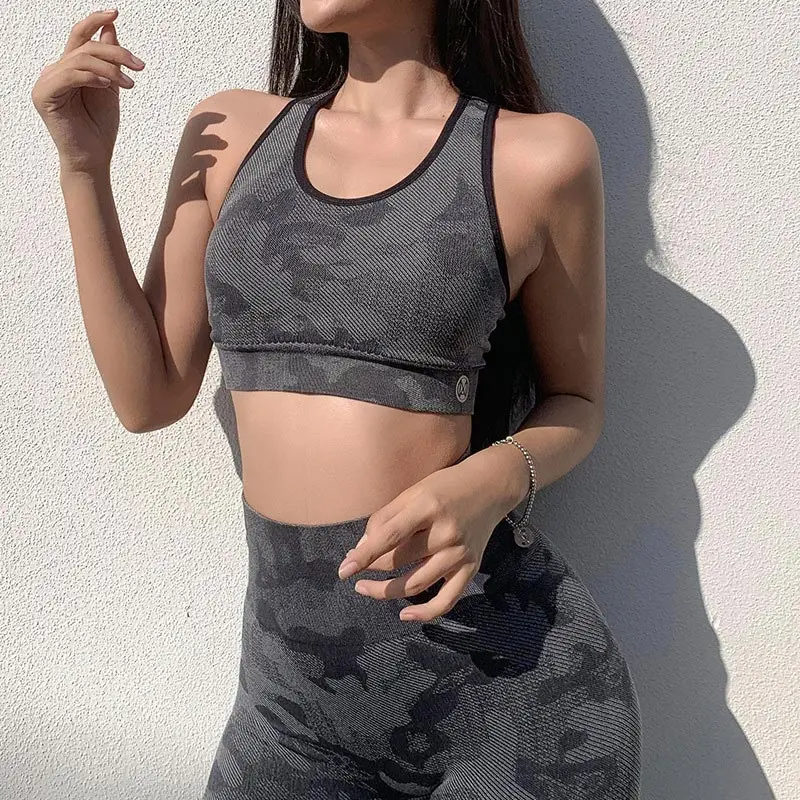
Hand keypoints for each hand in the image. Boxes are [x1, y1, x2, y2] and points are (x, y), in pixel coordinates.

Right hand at [31, 9, 145, 172]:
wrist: (93, 159)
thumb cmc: (100, 128)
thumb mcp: (110, 88)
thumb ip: (109, 60)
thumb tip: (110, 28)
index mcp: (68, 68)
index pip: (79, 36)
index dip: (95, 21)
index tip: (115, 12)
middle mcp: (54, 71)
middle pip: (84, 46)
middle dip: (116, 52)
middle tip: (139, 66)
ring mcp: (46, 82)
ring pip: (80, 59)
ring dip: (110, 69)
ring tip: (129, 85)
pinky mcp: (44, 95)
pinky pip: (69, 75)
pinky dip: (92, 77)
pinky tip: (108, 86)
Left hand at [337, 447, 524, 621]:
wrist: (492, 486)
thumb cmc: (447, 486)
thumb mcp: (414, 491)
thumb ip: (387, 517)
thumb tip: (362, 548)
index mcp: (428, 507)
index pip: (390, 536)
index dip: (364, 555)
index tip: (344, 570)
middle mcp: (446, 533)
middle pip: (399, 560)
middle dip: (371, 568)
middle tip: (354, 568)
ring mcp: (460, 554)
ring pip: (415, 584)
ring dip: (386, 591)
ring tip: (366, 588)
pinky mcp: (471, 568)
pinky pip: (447, 600)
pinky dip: (425, 612)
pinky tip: (404, 614)